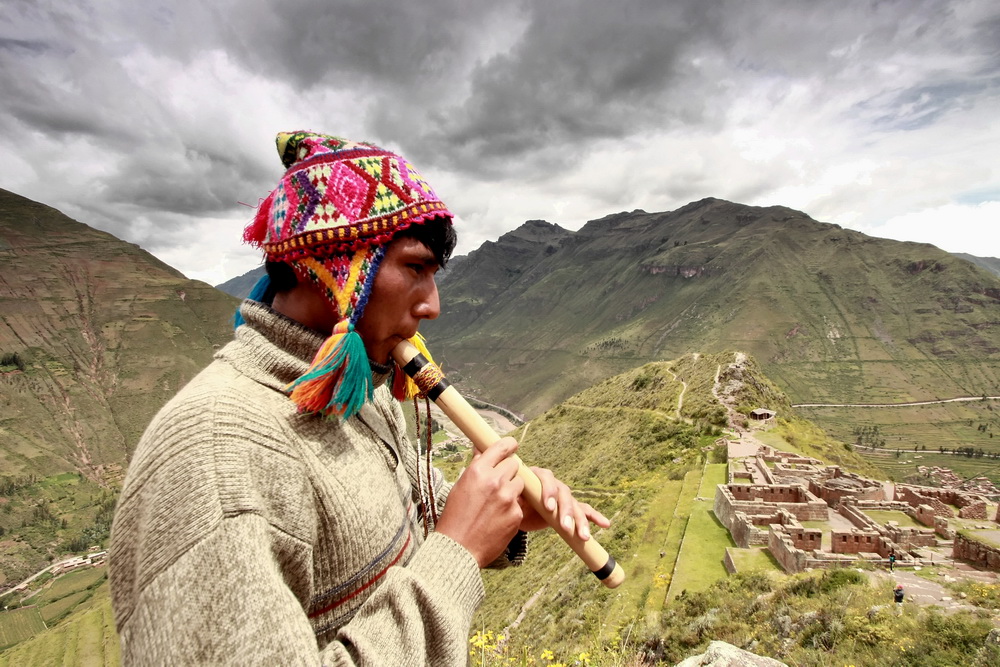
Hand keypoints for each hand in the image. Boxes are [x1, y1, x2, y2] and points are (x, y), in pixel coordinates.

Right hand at [435, 437, 524, 567]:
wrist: (458, 549)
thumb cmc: (455, 517)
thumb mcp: (460, 486)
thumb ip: (475, 467)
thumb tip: (480, 448)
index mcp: (478, 471)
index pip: (502, 447)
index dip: (509, 446)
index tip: (512, 446)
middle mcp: (494, 481)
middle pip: (514, 464)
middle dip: (509, 471)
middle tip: (500, 481)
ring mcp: (507, 498)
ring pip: (520, 484)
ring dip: (512, 489)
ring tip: (497, 503)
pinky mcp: (516, 514)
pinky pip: (519, 504)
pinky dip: (512, 508)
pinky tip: (498, 518)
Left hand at [519, 467, 610, 540]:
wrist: (515, 509)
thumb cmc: (511, 501)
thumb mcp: (509, 499)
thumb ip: (513, 496)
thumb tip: (512, 495)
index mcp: (538, 476)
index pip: (546, 479)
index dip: (549, 492)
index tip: (549, 507)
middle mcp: (554, 484)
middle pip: (564, 494)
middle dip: (566, 511)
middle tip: (565, 527)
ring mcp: (563, 496)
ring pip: (575, 505)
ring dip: (580, 520)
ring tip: (583, 536)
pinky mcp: (569, 508)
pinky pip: (585, 511)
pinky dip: (595, 517)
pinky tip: (605, 524)